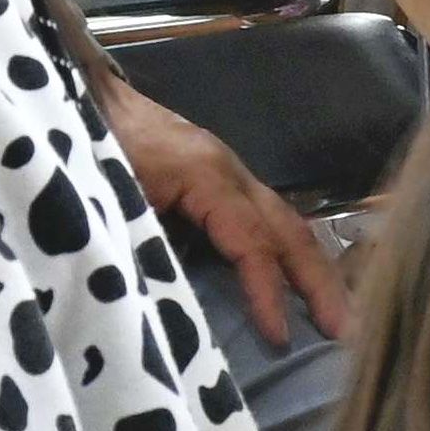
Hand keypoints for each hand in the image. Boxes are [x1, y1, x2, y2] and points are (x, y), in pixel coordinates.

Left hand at [96, 77, 355, 346]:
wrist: (82, 91)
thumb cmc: (91, 143)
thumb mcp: (110, 196)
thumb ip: (144, 243)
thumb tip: (171, 304)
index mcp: (206, 176)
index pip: (251, 242)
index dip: (267, 292)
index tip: (280, 338)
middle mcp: (231, 171)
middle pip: (291, 230)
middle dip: (320, 283)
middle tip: (347, 333)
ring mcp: (228, 172)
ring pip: (286, 222)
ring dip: (314, 269)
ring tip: (338, 314)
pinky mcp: (217, 179)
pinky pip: (266, 219)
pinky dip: (289, 253)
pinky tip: (298, 281)